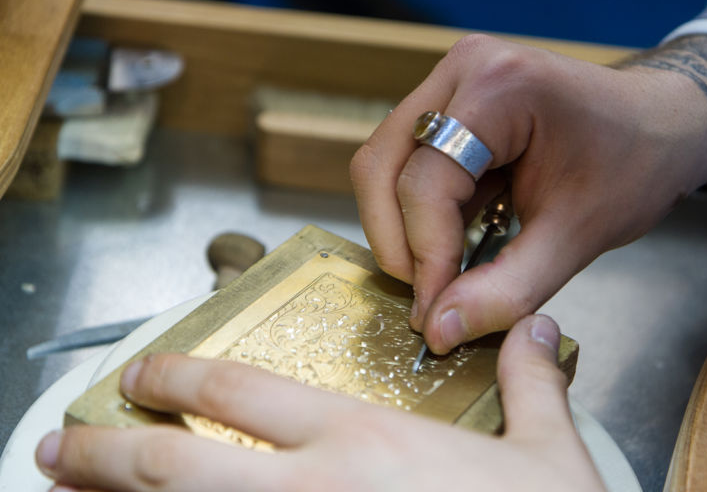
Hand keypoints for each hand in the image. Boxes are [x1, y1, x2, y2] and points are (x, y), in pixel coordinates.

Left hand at [36, 315, 605, 491]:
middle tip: (57, 445)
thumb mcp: (549, 456)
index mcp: (366, 442)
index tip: (142, 375)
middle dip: (102, 453)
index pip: (242, 393)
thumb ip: (533, 385)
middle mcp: (316, 491)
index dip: (178, 378)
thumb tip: (537, 329)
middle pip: (173, 466)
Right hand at [350, 33, 706, 353]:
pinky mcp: (448, 104)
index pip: (428, 180)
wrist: (661, 126)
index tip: (434, 312)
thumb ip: (507, 287)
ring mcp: (451, 82)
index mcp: (500, 85)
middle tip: (425, 295)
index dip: (425, 255)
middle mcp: (462, 70)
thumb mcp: (577, 235)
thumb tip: (440, 330)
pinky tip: (449, 243)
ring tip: (439, 273)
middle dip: (397, 240)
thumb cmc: (635, 165)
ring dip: (401, 227)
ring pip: (383, 164)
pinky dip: (417, 213)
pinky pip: (405, 163)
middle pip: (381, 164)